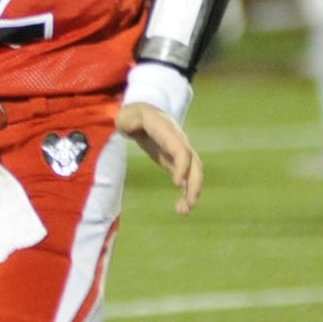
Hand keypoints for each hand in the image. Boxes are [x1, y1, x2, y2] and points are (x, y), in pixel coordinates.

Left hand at [115, 101, 203, 215]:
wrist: (144, 112)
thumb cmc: (133, 115)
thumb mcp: (128, 116)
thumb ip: (128, 120)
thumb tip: (127, 125)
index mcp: (168, 132)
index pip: (181, 149)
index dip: (182, 166)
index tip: (176, 184)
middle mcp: (179, 142)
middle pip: (195, 164)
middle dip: (195, 184)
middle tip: (189, 204)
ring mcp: (180, 152)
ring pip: (194, 173)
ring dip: (192, 192)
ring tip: (183, 211)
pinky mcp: (175, 162)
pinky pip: (186, 178)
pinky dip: (186, 193)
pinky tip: (181, 208)